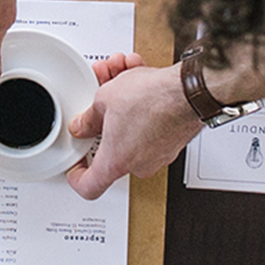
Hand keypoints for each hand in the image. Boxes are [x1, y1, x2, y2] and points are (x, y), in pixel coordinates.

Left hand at [64, 55, 204, 199]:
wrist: (191, 91)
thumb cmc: (153, 99)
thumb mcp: (105, 100)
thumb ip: (88, 118)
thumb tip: (82, 125)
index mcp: (116, 161)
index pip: (89, 187)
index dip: (76, 177)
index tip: (74, 165)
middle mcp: (138, 164)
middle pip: (109, 147)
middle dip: (102, 118)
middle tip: (98, 97)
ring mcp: (157, 154)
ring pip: (129, 130)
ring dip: (122, 104)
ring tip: (120, 77)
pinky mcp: (171, 141)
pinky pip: (147, 125)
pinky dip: (141, 105)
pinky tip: (137, 80)